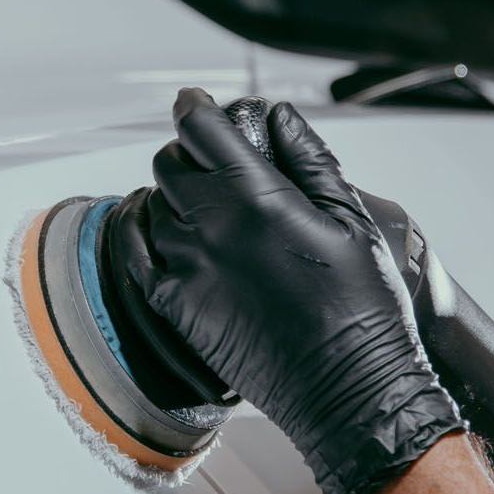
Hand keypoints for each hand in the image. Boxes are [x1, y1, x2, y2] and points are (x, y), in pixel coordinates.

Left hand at [117, 87, 462, 493]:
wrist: (347, 390)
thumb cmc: (362, 309)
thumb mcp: (353, 219)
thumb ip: (309, 159)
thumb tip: (276, 118)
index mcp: (258, 198)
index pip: (201, 128)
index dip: (196, 107)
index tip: (197, 104)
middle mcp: (211, 229)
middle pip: (171, 163)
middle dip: (190, 153)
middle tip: (212, 162)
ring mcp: (186, 270)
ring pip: (151, 205)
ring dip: (171, 196)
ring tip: (198, 203)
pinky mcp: (174, 307)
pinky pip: (131, 253)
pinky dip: (137, 231)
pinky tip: (155, 228)